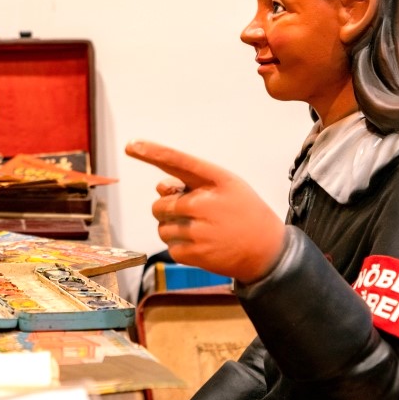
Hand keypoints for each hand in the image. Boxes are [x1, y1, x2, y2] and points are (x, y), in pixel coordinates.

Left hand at [125, 140, 285, 282]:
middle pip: (159, 204)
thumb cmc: (242, 213)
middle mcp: (206, 203)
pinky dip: (180, 246)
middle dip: (168, 210)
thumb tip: (159, 187)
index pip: (179, 161)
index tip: (131, 145)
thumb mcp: (225, 188)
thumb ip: (190, 182)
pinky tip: (202, 245)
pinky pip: (169, 246)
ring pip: (161, 227)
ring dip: (173, 229)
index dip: (152, 152)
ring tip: (201, 230)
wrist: (268, 251)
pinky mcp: (195, 254)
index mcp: (217, 180)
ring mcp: (199, 230)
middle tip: (194, 215)